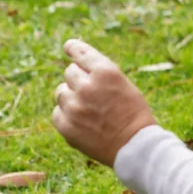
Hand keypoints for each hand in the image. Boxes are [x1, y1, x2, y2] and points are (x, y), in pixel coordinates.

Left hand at [53, 39, 156, 166]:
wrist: (135, 146)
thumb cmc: (133, 114)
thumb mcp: (123, 84)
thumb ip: (99, 73)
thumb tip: (74, 63)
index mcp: (105, 72)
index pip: (80, 52)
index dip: (73, 48)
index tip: (68, 46)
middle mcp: (87, 86)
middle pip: (69, 72)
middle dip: (79, 80)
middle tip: (92, 93)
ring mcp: (74, 106)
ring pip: (61, 92)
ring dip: (71, 97)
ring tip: (88, 110)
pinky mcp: (66, 125)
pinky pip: (57, 112)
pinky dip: (66, 115)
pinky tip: (81, 122)